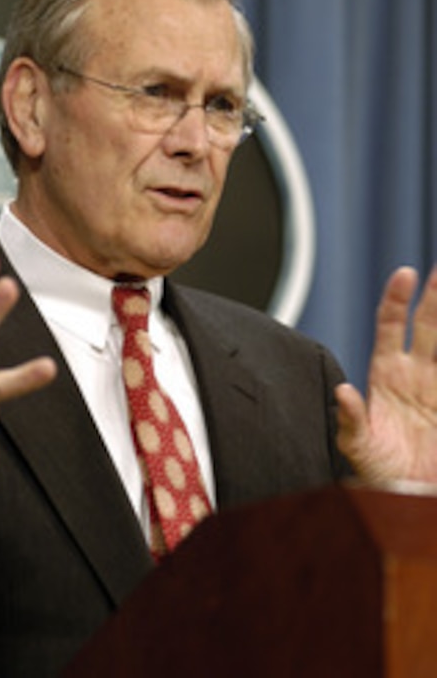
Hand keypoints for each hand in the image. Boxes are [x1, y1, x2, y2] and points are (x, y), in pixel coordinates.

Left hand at [336, 264, 436, 483]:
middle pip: (428, 327)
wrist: (406, 494)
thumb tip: (343, 391)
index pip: (390, 327)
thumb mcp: (358, 446)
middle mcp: (415, 374)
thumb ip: (350, 420)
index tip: (404, 275)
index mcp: (387, 375)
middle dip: (435, 297)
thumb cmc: (376, 469)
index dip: (396, 300)